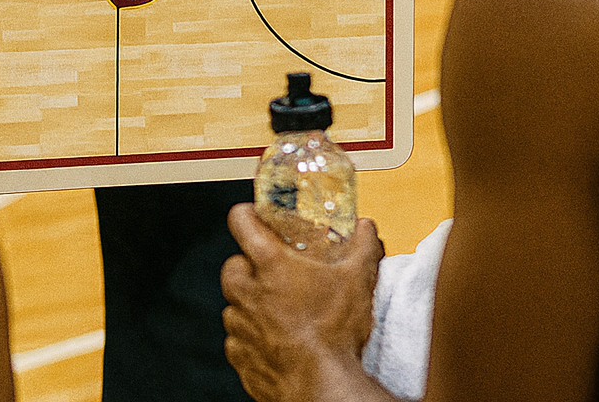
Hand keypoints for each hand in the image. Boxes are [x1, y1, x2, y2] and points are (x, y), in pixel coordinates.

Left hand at [221, 205, 382, 401]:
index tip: (256, 217)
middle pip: (233, 265)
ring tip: (280, 311)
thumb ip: (362, 247)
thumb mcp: (358, 280)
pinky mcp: (241, 358)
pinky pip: (238, 342)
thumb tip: (365, 229)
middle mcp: (247, 292)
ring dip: (250, 305)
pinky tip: (276, 342)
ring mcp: (241, 327)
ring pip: (234, 305)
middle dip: (249, 266)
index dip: (247, 215)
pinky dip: (252, 339)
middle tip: (274, 273)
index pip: (240, 220)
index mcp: (268, 264)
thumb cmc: (335, 335)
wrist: (323, 390)